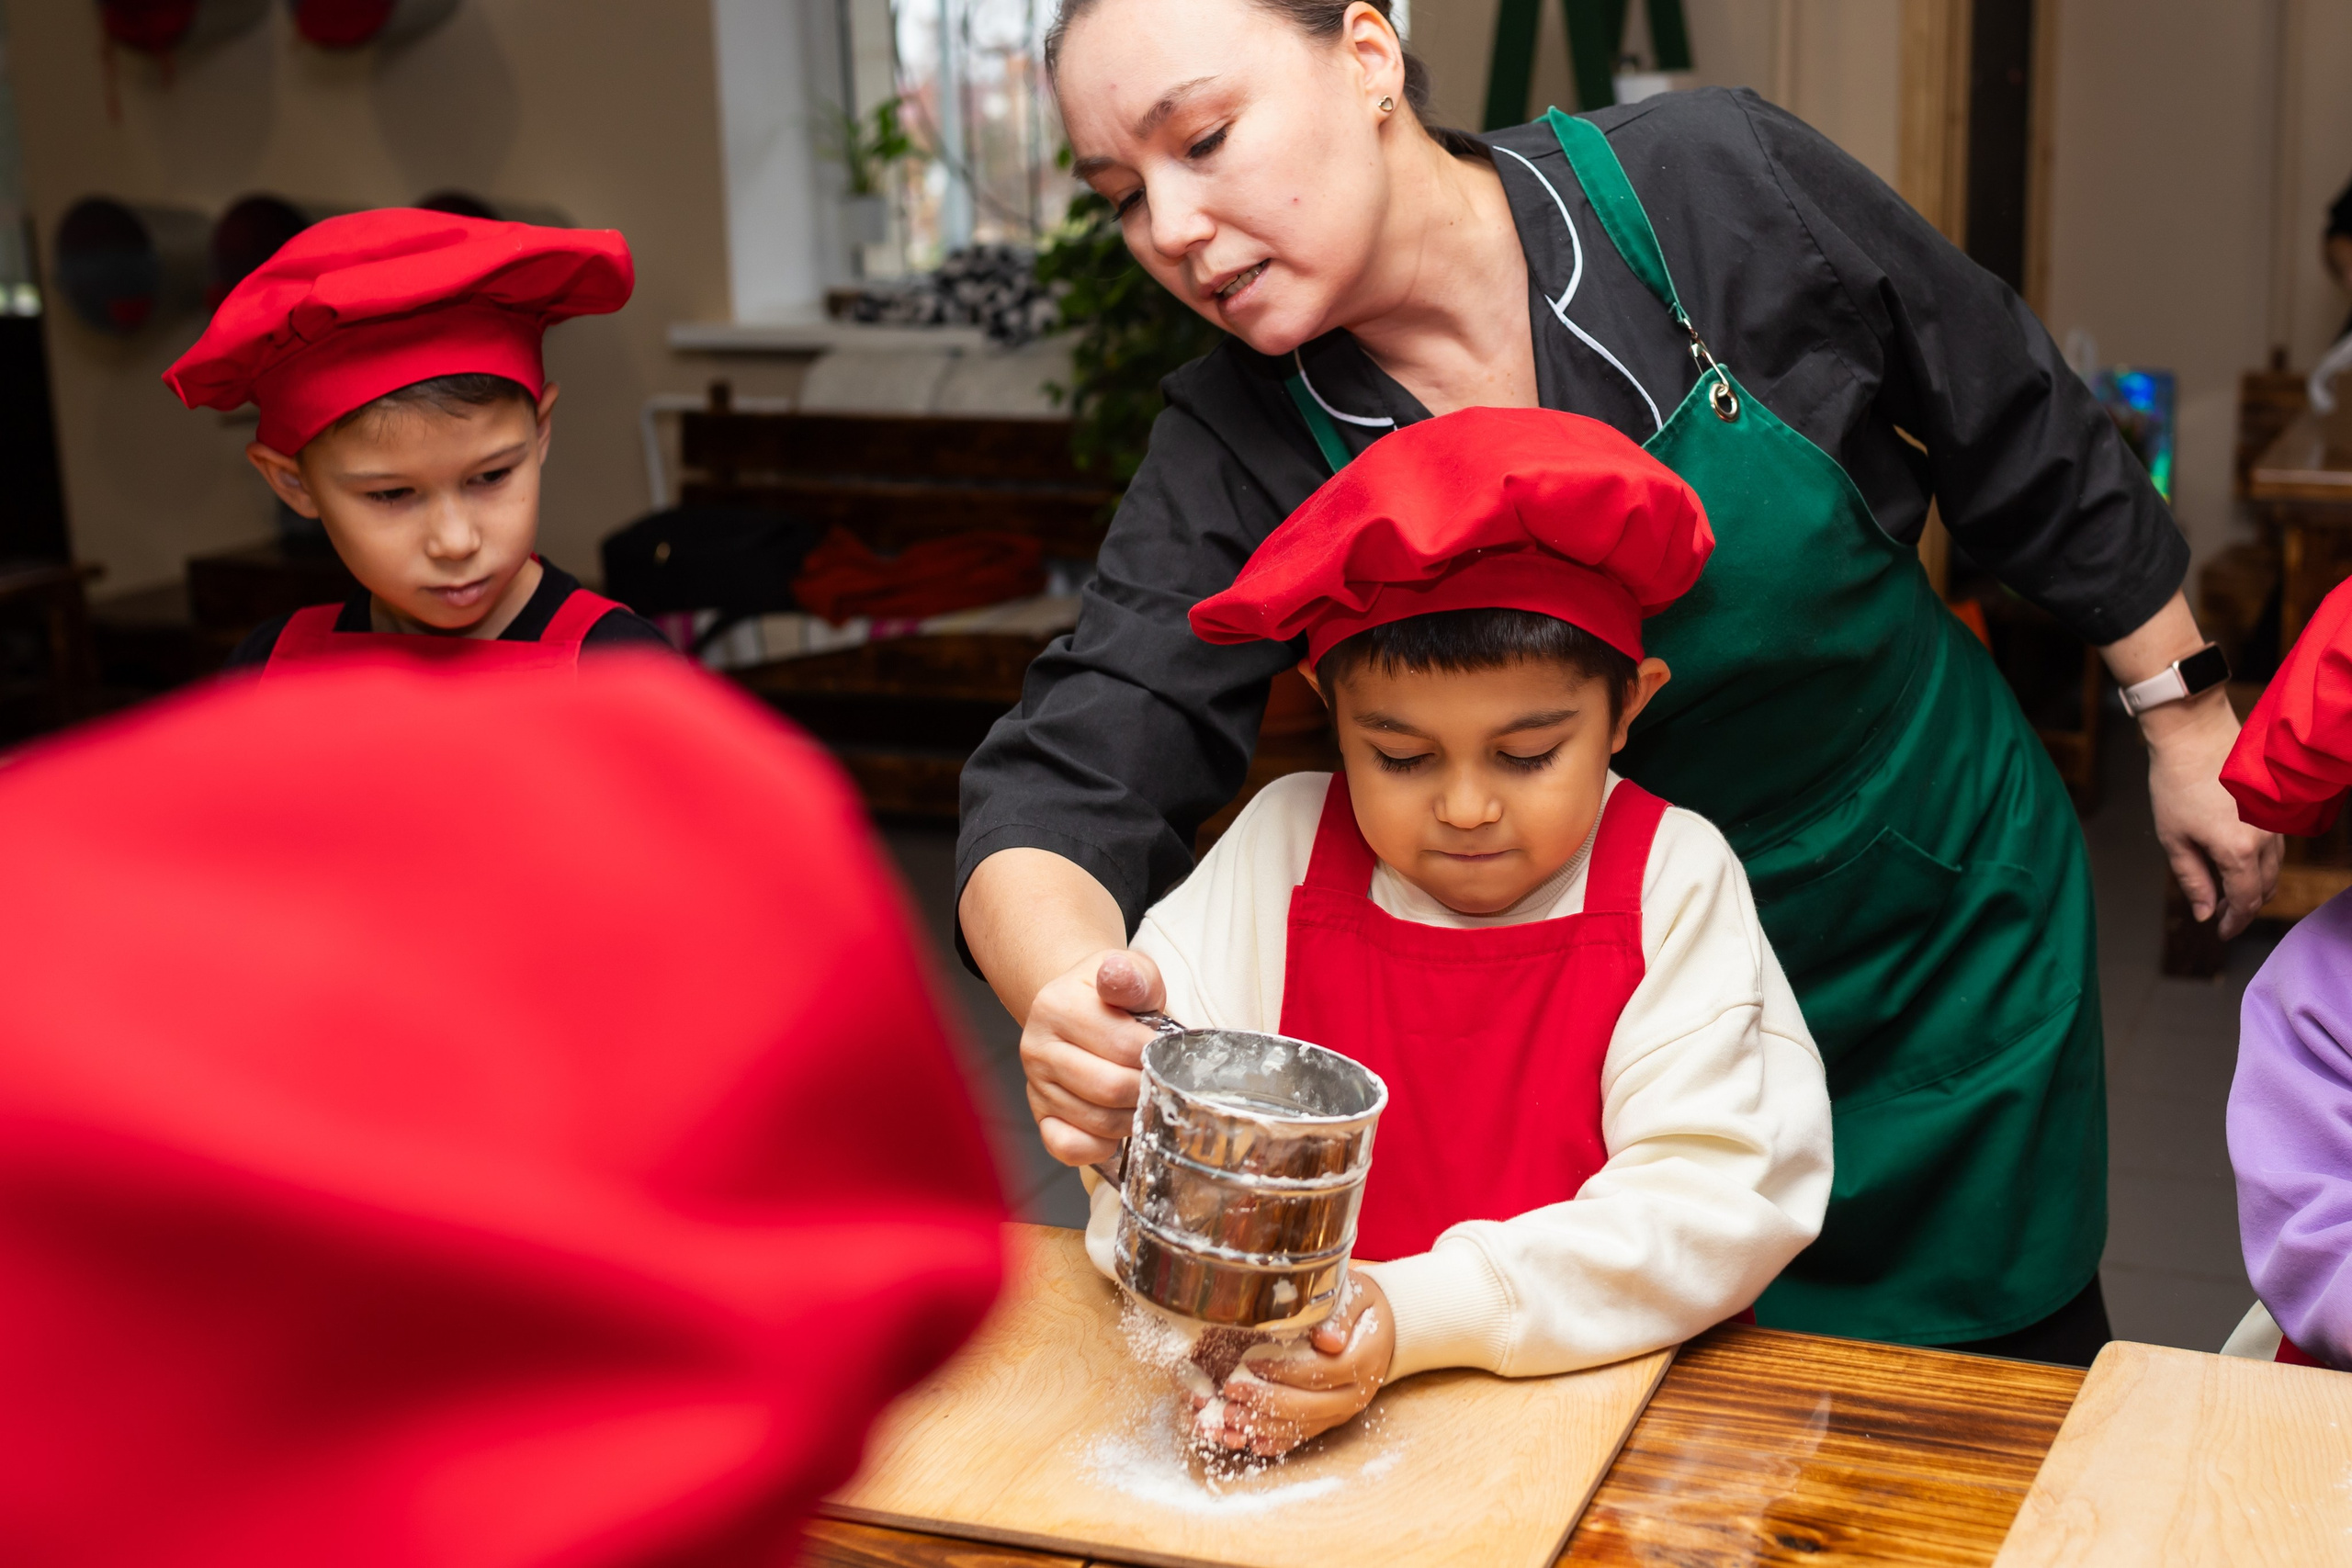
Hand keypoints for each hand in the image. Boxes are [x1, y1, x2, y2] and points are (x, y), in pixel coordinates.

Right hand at [1019, 949, 1165, 1165]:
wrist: (1076, 1008)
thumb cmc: (1111, 995)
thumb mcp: (1129, 971)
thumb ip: (1133, 975)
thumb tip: (1118, 977)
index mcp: (1056, 1006)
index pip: (1123, 1045)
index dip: (1157, 1054)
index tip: (1169, 1051)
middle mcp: (1037, 1047)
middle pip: (1110, 1088)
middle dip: (1146, 1089)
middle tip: (1162, 1079)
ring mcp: (1035, 1085)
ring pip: (1096, 1121)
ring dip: (1132, 1116)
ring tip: (1144, 1097)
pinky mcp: (1040, 1116)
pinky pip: (1068, 1146)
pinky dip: (1099, 1144)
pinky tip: (1115, 1125)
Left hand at [1192, 1271, 1394, 1457]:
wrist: (1385, 1330)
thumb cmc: (1362, 1308)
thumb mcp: (1356, 1298)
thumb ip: (1340, 1316)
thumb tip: (1326, 1340)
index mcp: (1364, 1361)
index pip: (1322, 1372)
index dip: (1285, 1371)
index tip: (1252, 1362)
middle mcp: (1357, 1393)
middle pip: (1309, 1406)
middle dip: (1266, 1401)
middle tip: (1232, 1390)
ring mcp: (1345, 1411)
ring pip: (1304, 1426)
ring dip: (1265, 1425)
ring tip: (1232, 1415)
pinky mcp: (1333, 1420)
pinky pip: (1305, 1436)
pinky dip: (1278, 1441)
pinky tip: (1252, 1440)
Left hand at [2143, 687, 2280, 936]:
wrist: (2195, 735)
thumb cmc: (2176, 784)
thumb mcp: (2174, 839)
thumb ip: (2193, 880)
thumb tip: (2205, 913)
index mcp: (2239, 851)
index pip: (2244, 901)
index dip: (2234, 922)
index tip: (2221, 933)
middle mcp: (2266, 839)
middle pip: (2265, 888)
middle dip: (2244, 908)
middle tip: (2222, 916)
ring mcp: (2276, 823)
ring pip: (2274, 869)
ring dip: (2255, 886)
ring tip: (2227, 893)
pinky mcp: (2276, 809)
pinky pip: (2276, 847)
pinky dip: (2261, 863)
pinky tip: (2239, 864)